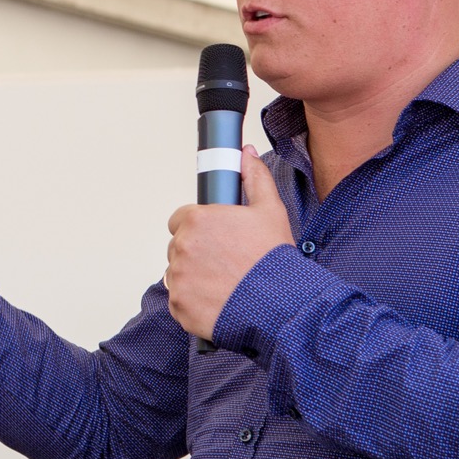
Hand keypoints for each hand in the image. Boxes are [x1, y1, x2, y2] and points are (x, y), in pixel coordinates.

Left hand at [165, 147, 291, 339]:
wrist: (281, 305)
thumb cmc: (274, 259)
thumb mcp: (270, 211)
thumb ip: (254, 178)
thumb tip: (246, 154)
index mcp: (196, 220)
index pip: (180, 220)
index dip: (199, 228)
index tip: (216, 239)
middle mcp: (181, 247)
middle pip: (179, 247)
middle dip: (197, 253)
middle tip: (225, 262)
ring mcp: (177, 278)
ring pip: (178, 273)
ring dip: (195, 277)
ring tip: (225, 283)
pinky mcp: (178, 305)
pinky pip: (180, 300)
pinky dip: (194, 302)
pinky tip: (219, 301)